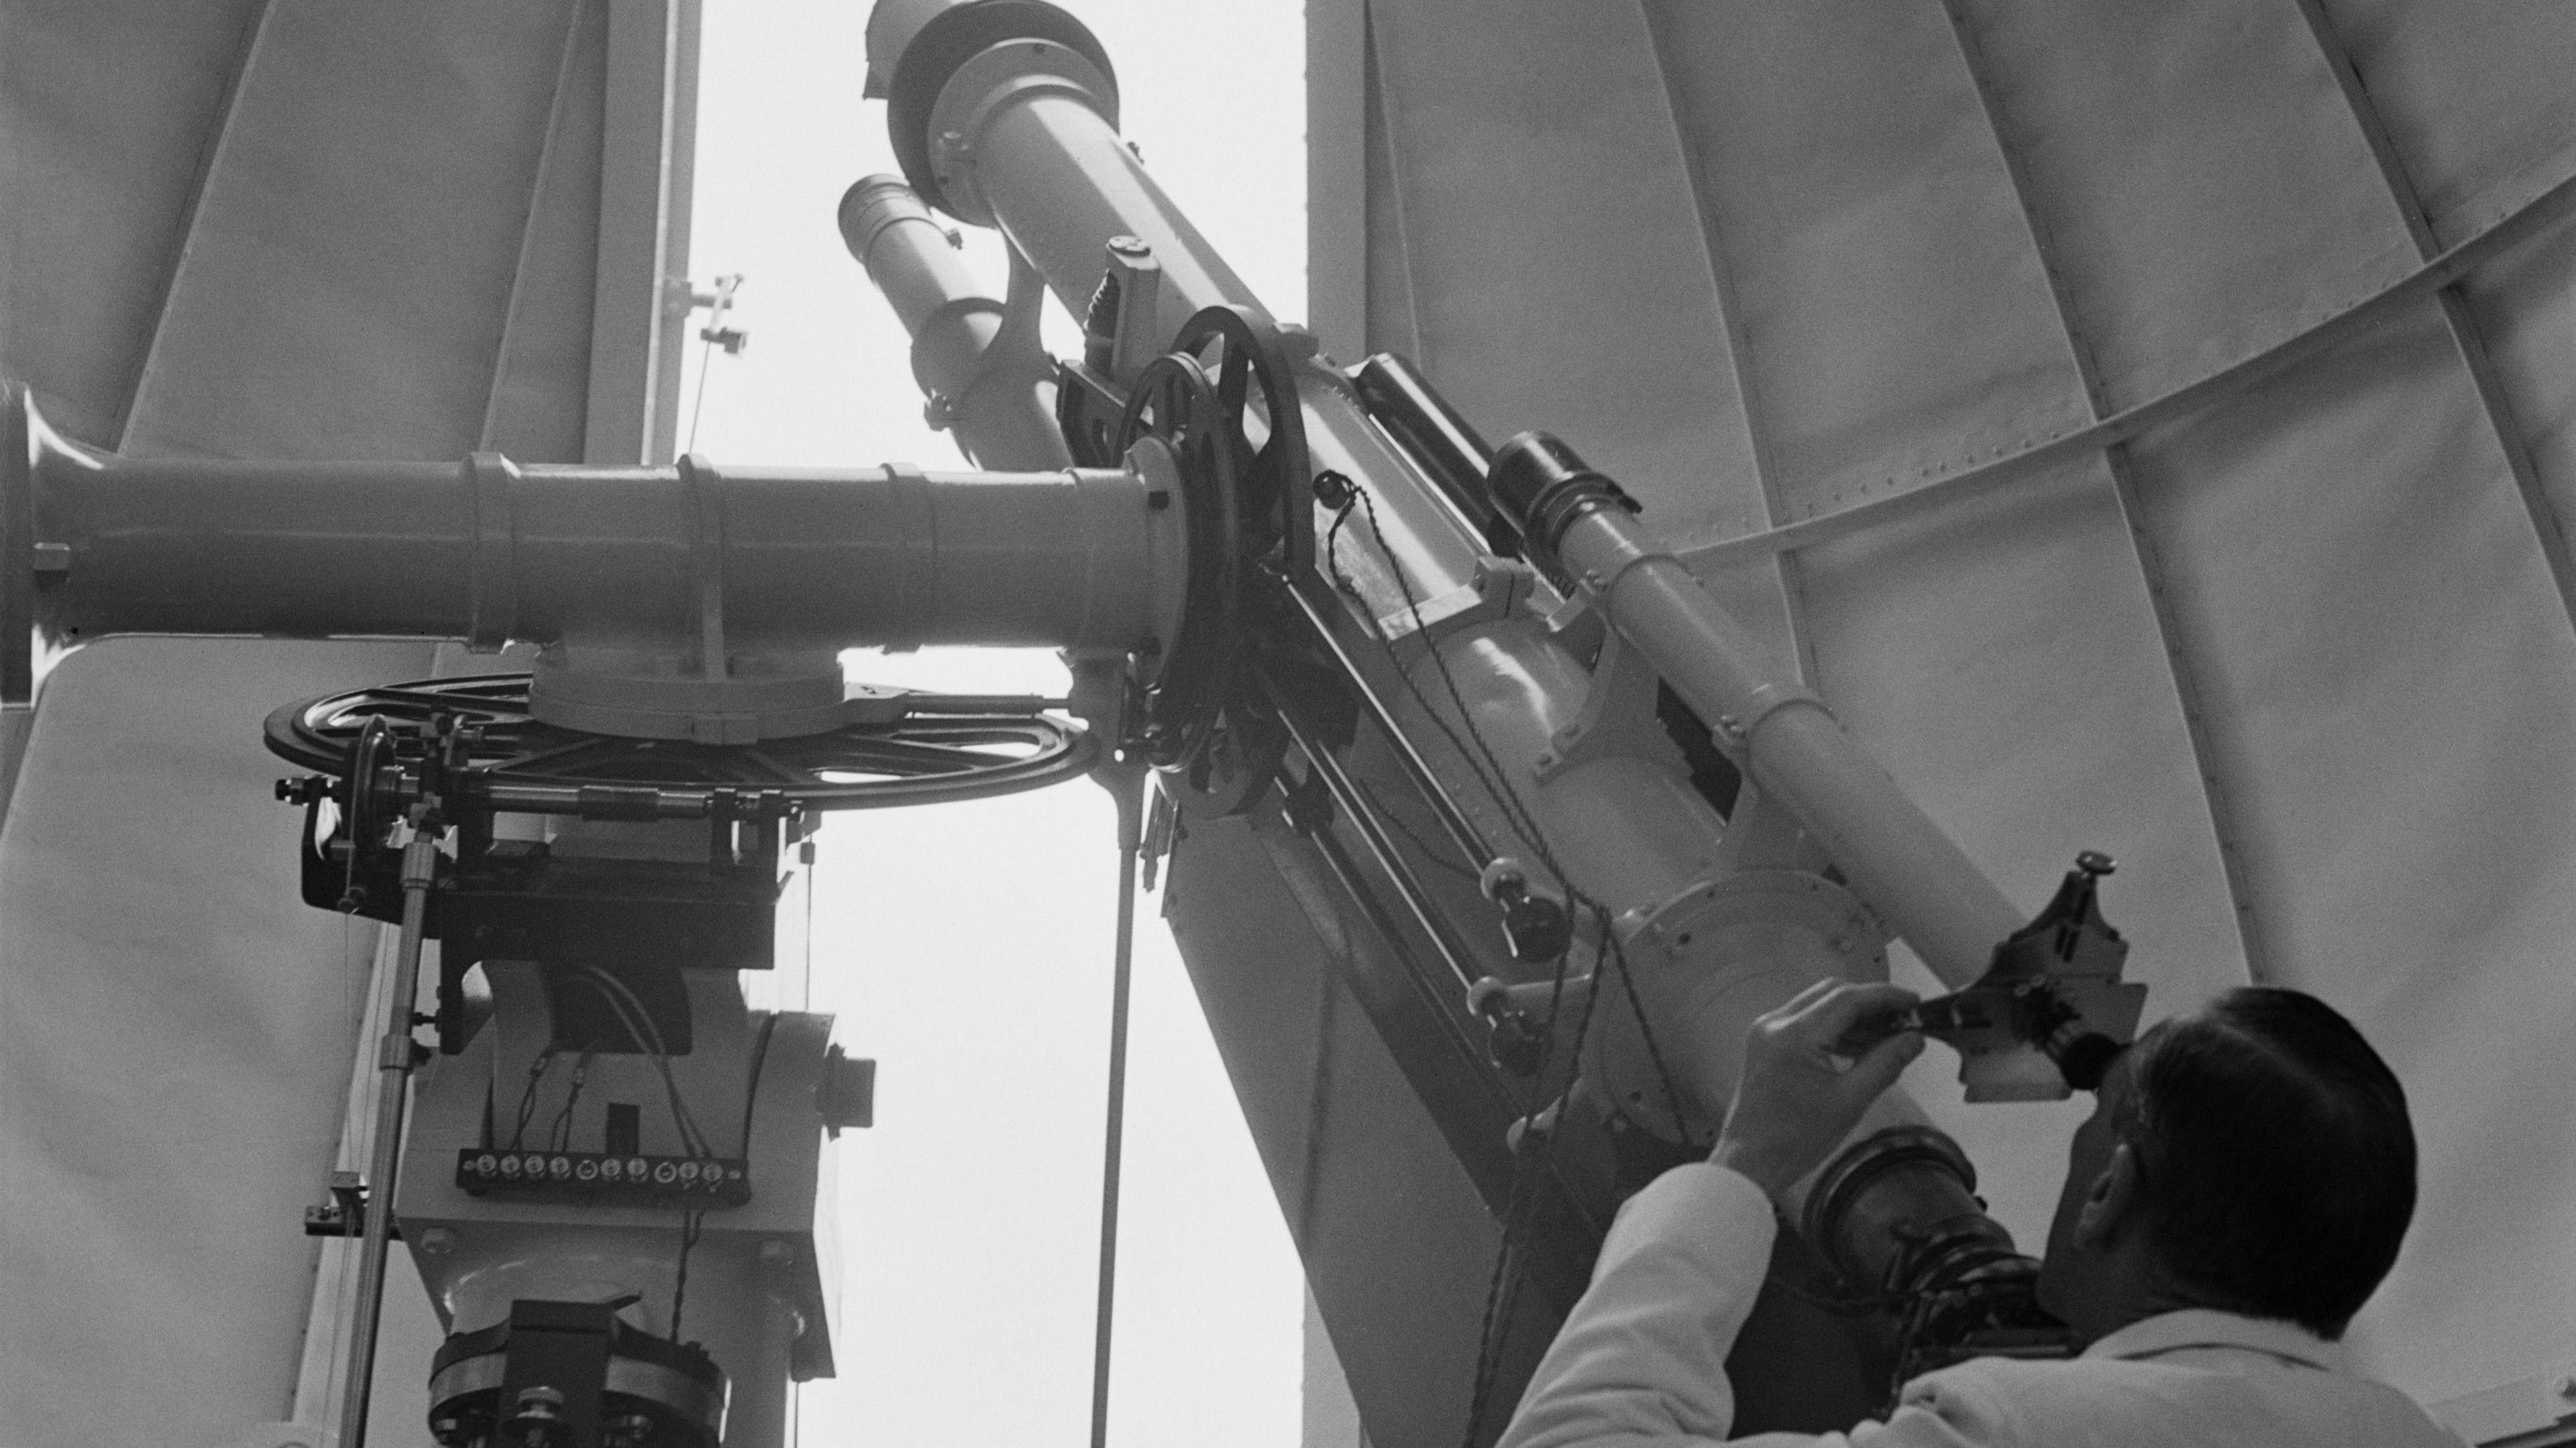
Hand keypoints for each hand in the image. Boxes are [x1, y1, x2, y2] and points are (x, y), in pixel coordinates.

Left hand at [1710, 979, 1923, 1205]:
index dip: (1885, 997)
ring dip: (1854, 1018)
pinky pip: (1807, 1023)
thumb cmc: (1793, 1139)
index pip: (1847, 998)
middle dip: (1871, 1005)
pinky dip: (1835, 1030)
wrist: (1751, 1161)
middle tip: (1903, 1021)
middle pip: (1832, 994)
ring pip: (1820, 1006)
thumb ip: (1885, 1064)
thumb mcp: (1850, 1101)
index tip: (1913, 1002)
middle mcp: (1774, 1024)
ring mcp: (1767, 1032)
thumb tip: (1912, 1039)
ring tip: (1887, 1039)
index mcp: (1792, 1035)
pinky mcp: (1767, 1044)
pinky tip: (1860, 1048)